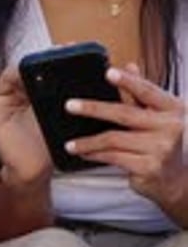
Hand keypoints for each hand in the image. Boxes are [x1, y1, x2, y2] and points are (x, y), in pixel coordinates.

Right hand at [0, 58, 51, 185]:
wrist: (33, 170)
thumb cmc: (45, 145)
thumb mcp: (52, 114)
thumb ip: (49, 94)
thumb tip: (52, 70)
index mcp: (34, 94)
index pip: (35, 71)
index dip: (45, 60)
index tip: (61, 49)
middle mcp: (17, 95)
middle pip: (21, 72)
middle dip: (32, 67)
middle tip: (49, 57)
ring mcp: (2, 102)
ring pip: (5, 79)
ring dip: (14, 75)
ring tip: (27, 77)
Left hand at [65, 65, 185, 213]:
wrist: (176, 179)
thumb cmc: (164, 140)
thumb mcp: (159, 114)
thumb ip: (142, 92)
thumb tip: (129, 66)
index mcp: (172, 108)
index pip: (147, 91)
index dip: (127, 81)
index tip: (108, 72)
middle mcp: (170, 128)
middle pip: (124, 114)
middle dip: (93, 109)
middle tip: (70, 105)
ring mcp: (160, 149)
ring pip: (114, 139)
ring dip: (88, 141)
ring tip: (70, 142)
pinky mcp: (149, 168)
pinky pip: (114, 157)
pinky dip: (96, 155)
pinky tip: (84, 153)